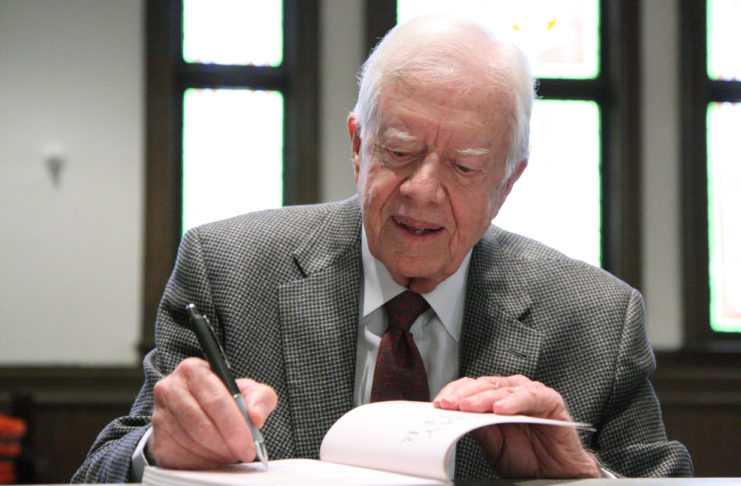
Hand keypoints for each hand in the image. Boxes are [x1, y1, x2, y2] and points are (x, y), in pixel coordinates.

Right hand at [150, 357, 276, 468]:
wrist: (199, 409)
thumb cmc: (224, 398)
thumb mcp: (248, 392)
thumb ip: (260, 399)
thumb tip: (256, 417)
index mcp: (194, 370)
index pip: (215, 400)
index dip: (234, 425)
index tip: (249, 443)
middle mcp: (171, 388)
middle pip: (202, 424)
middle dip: (227, 443)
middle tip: (243, 452)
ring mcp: (159, 415)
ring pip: (191, 442)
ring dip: (216, 453)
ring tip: (230, 451)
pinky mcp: (157, 439)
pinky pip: (180, 457)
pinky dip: (202, 461)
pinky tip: (213, 455)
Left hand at [433, 375, 599, 478]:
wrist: (555, 475)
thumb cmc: (527, 458)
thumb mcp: (494, 446)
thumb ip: (478, 427)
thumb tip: (455, 416)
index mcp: (496, 400)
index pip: (471, 388)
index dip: (454, 393)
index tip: (439, 404)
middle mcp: (512, 392)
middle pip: (484, 385)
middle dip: (464, 394)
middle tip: (449, 405)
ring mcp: (530, 393)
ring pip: (503, 388)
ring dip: (484, 397)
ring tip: (468, 406)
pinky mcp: (550, 400)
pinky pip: (531, 396)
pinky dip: (514, 401)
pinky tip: (500, 409)